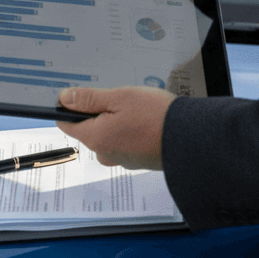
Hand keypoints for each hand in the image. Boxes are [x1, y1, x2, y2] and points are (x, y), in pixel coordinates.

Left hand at [55, 86, 174, 169]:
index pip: (66, 123)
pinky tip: (145, 122)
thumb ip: (88, 99)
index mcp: (95, 138)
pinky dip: (131, 131)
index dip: (70, 107)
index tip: (82, 96)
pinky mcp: (137, 160)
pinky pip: (125, 142)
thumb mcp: (119, 98)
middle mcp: (105, 153)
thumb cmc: (157, 117)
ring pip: (108, 135)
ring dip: (117, 122)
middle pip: (89, 129)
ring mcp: (122, 159)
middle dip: (99, 113)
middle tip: (119, 101)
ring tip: (137, 111)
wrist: (194, 138)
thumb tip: (64, 99)